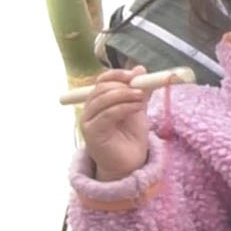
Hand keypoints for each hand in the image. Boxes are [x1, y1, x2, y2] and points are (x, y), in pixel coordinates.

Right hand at [81, 66, 150, 181]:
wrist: (129, 162)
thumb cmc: (131, 136)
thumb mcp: (138, 108)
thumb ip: (139, 90)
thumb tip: (140, 68)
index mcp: (100, 101)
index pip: (103, 80)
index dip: (117, 74)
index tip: (136, 74)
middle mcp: (90, 109)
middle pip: (101, 88)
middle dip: (122, 85)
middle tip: (141, 87)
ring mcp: (88, 121)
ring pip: (103, 99)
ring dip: (125, 95)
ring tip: (142, 97)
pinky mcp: (91, 132)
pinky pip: (107, 114)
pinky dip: (124, 107)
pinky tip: (137, 108)